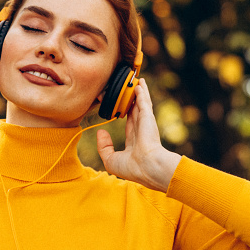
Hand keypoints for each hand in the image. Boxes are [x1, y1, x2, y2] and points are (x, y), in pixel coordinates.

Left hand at [96, 78, 181, 192]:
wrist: (148, 167)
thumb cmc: (132, 168)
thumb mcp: (111, 160)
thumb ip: (104, 147)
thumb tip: (101, 132)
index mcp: (135, 141)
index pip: (128, 123)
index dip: (123, 114)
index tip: (117, 106)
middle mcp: (141, 130)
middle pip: (134, 110)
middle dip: (129, 100)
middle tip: (124, 89)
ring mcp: (145, 123)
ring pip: (141, 103)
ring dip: (139, 92)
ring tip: (136, 81)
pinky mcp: (148, 117)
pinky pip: (144, 101)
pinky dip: (142, 92)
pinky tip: (140, 83)